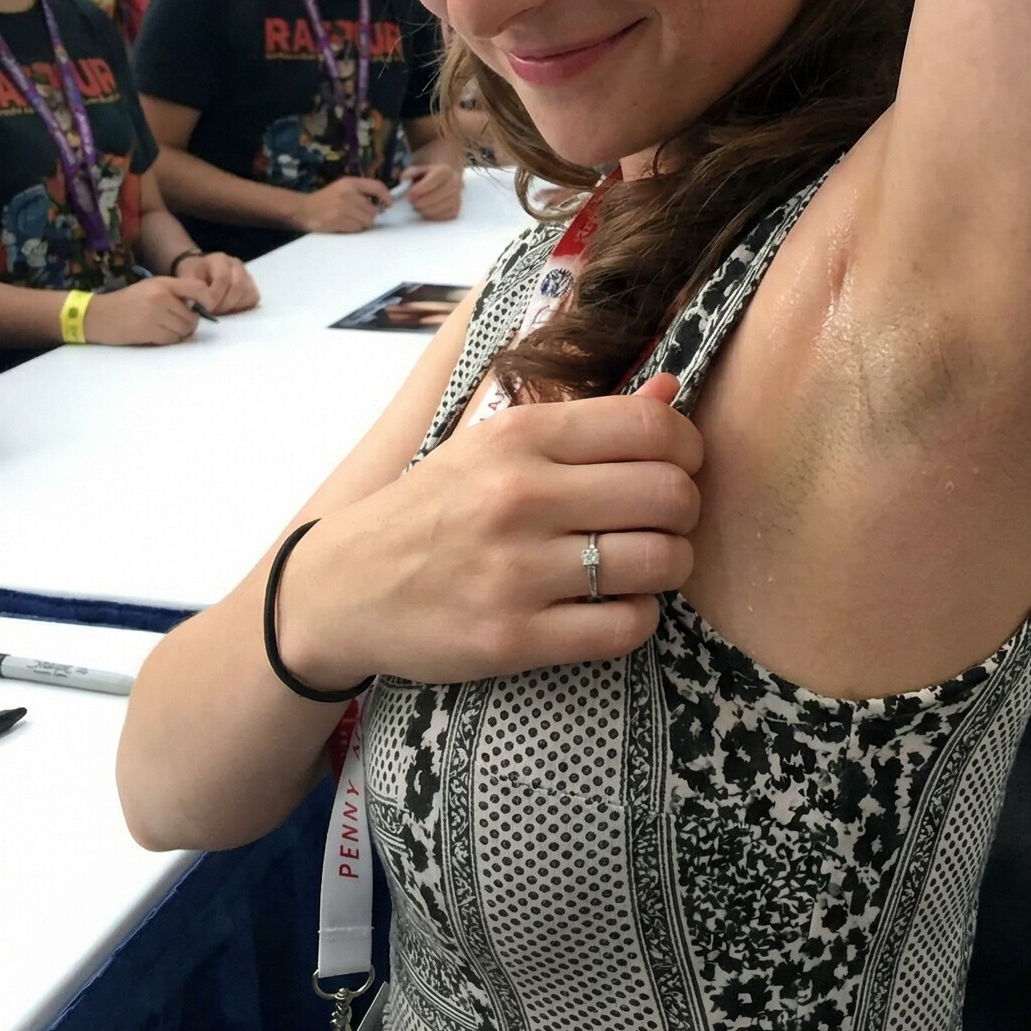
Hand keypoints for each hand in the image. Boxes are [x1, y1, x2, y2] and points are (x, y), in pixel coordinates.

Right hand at [84, 278, 199, 345]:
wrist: (97, 315)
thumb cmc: (125, 301)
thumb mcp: (150, 287)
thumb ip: (173, 292)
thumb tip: (199, 305)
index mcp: (163, 283)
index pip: (197, 289)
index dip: (207, 300)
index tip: (205, 307)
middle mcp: (162, 297)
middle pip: (193, 316)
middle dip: (190, 322)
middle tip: (180, 323)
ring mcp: (156, 315)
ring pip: (184, 330)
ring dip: (181, 333)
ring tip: (168, 329)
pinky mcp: (149, 332)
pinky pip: (172, 339)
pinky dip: (170, 339)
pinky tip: (159, 335)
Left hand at [176, 252, 259, 315]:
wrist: (200, 270)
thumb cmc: (193, 274)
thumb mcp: (186, 278)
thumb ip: (192, 289)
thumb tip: (198, 305)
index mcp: (219, 260)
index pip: (223, 278)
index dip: (215, 296)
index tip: (205, 308)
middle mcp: (236, 265)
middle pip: (239, 286)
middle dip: (225, 303)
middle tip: (213, 312)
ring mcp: (247, 275)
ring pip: (248, 293)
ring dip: (233, 306)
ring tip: (220, 311)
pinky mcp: (252, 287)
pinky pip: (253, 299)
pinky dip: (242, 307)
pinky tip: (229, 309)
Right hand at [276, 372, 702, 691]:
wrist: (342, 588)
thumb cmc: (433, 507)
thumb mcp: (493, 444)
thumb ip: (586, 419)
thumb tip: (671, 391)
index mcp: (517, 436)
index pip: (652, 429)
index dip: (688, 448)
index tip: (680, 465)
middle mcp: (518, 497)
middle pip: (670, 496)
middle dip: (684, 510)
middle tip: (663, 520)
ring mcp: (515, 572)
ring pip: (660, 563)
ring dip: (668, 566)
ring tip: (642, 563)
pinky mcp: (512, 639)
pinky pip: (626, 627)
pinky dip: (637, 617)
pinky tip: (613, 605)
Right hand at [296, 177, 391, 232]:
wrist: (303, 209)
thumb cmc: (325, 199)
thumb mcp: (343, 188)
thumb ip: (361, 192)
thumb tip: (382, 203)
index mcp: (351, 183)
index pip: (377, 187)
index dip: (386, 197)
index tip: (388, 205)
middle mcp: (349, 193)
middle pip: (374, 209)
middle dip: (369, 215)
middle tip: (357, 215)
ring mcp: (344, 207)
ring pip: (368, 220)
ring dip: (362, 223)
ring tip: (349, 220)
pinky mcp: (339, 220)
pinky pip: (358, 228)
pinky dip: (354, 229)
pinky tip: (344, 225)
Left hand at [398, 161, 462, 221]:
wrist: (442, 181)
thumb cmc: (426, 177)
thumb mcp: (416, 170)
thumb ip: (409, 173)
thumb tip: (403, 179)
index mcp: (445, 171)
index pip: (434, 180)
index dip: (421, 189)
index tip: (410, 195)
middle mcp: (454, 183)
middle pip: (437, 196)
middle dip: (421, 201)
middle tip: (411, 201)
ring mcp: (456, 198)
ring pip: (437, 209)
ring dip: (423, 209)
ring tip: (417, 204)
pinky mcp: (455, 211)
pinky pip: (439, 217)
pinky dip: (429, 215)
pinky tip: (425, 208)